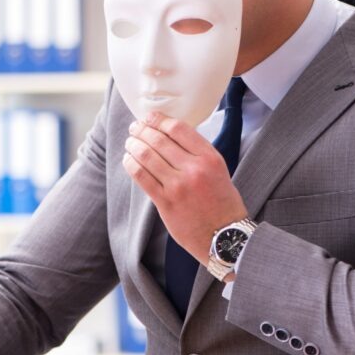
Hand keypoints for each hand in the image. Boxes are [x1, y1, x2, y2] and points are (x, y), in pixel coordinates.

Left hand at [122, 112, 248, 262]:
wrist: (225, 237)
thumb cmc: (222, 203)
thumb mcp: (218, 170)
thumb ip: (197, 153)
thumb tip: (169, 135)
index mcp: (209, 158)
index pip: (178, 129)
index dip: (159, 120)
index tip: (149, 118)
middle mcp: (194, 169)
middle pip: (159, 140)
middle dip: (142, 130)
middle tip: (134, 128)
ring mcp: (178, 186)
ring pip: (147, 156)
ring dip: (134, 145)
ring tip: (130, 143)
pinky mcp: (165, 203)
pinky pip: (142, 177)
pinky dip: (131, 165)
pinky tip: (129, 160)